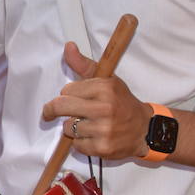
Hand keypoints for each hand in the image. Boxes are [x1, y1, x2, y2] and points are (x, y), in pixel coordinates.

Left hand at [39, 42, 152, 160]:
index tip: (72, 97)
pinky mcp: (102, 148)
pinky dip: (81, 142)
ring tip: (88, 124)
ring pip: (67, 127)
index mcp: (104, 88)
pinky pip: (76, 145)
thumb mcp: (107, 79)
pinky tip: (93, 137)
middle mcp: (104, 108)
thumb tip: (68, 46)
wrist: (144, 129)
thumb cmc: (122, 102)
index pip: (66, 91)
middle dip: (52, 110)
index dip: (67, 94)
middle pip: (60, 107)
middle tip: (50, 113)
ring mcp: (104, 129)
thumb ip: (84, 64)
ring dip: (72, 127)